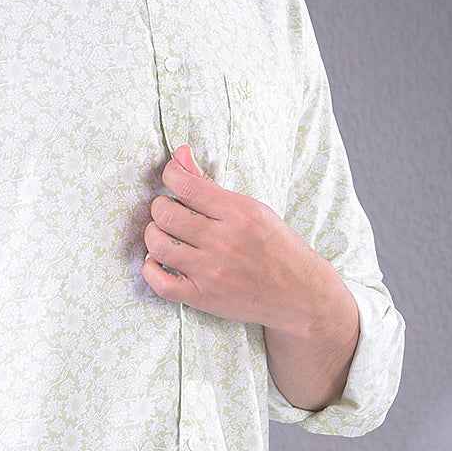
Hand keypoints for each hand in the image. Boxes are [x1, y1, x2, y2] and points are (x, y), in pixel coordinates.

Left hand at [140, 143, 322, 333]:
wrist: (301, 295)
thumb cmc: (277, 247)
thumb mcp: (253, 209)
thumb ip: (210, 184)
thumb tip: (180, 154)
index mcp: (238, 212)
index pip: (185, 185)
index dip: (170, 176)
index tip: (172, 179)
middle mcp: (223, 240)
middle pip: (165, 213)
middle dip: (161, 207)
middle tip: (170, 210)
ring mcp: (211, 271)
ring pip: (158, 244)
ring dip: (154, 234)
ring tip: (166, 234)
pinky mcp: (203, 297)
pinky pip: (160, 283)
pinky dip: (151, 269)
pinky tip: (159, 261)